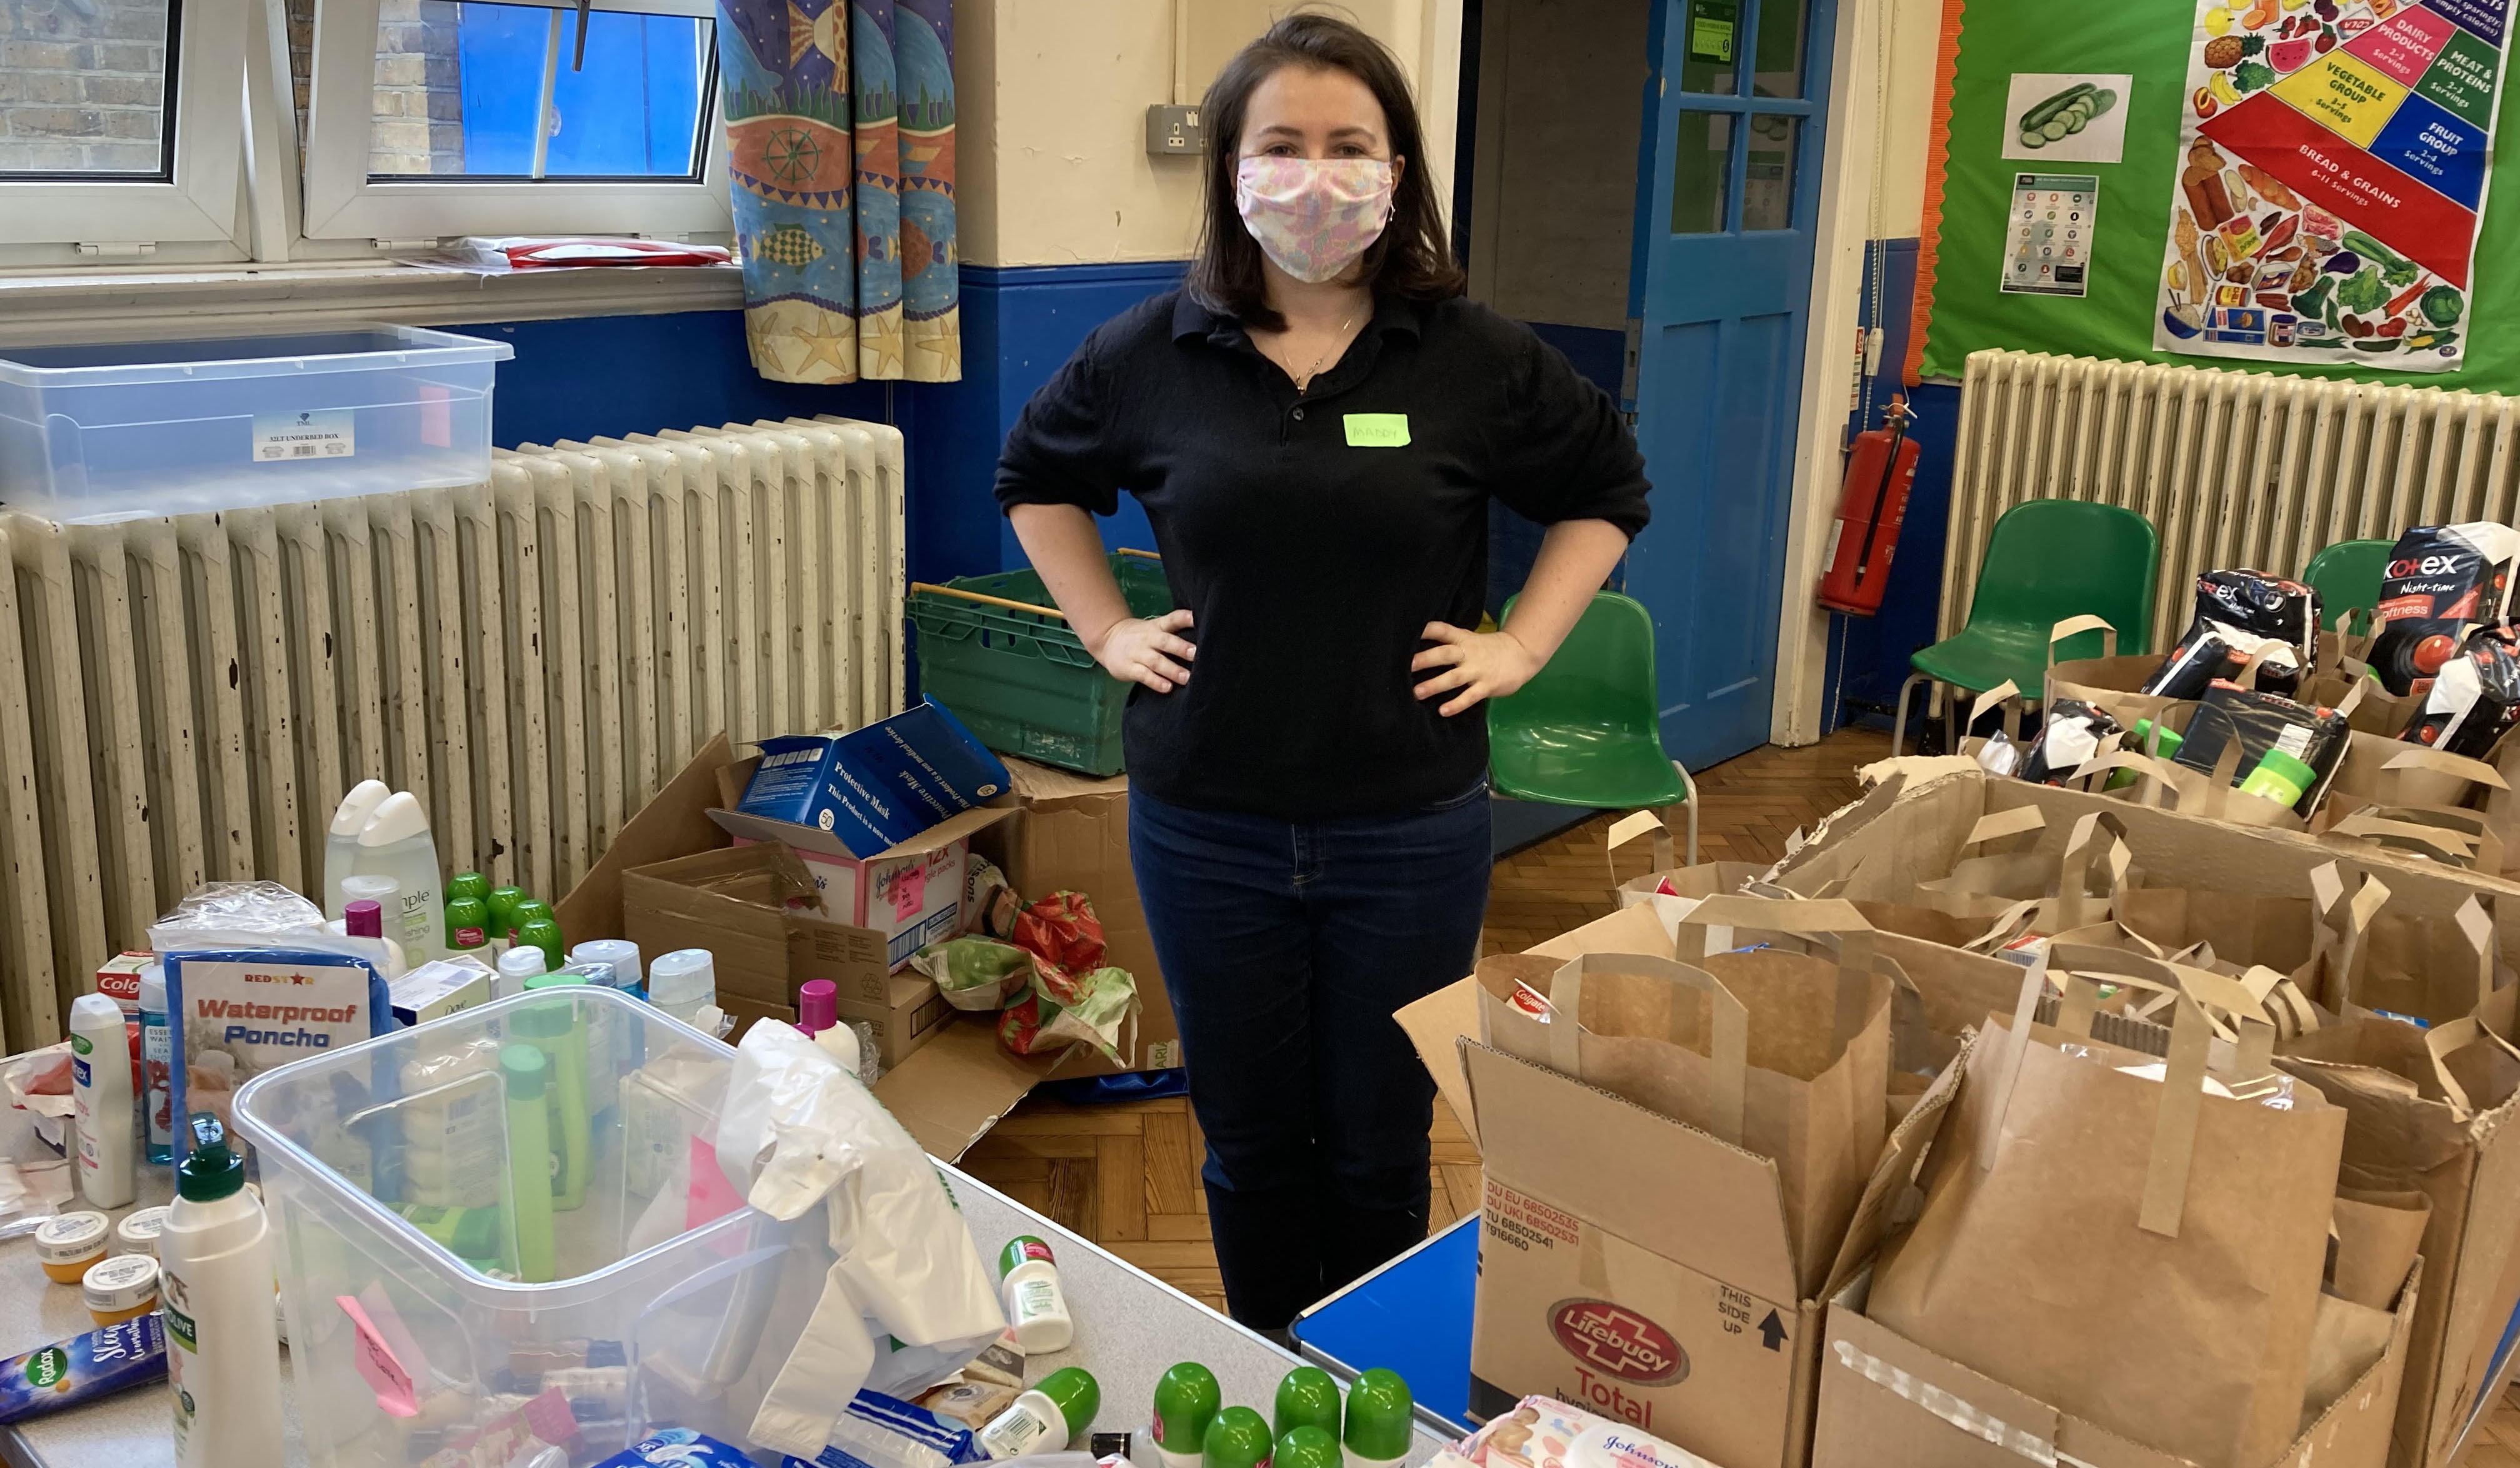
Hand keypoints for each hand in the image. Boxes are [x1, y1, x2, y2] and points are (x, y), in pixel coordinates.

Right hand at [1092, 609, 1196, 692]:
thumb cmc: (1142, 637)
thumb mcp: (1156, 628)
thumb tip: (1204, 640)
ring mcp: (1138, 653)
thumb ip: (1175, 632)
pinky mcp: (1129, 668)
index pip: (1172, 619)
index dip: (1184, 618)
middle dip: (1181, 648)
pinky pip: (1143, 675)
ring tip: (1186, 677)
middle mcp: (1149, 638)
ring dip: (1172, 669)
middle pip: (1165, 641)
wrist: (1108, 639)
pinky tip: (1167, 687)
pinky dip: (1156, 682)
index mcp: (1158, 627)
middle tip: (1196, 654)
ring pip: (1156, 661)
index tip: (1197, 618)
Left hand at [1413, 623, 1542, 716]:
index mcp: (1462, 639)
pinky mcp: (1487, 686)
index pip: (1443, 630)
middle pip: (1445, 654)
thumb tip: (1420, 653)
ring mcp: (1478, 670)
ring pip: (1454, 678)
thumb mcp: (1470, 640)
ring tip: (1417, 693)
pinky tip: (1443, 711)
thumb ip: (1450, 645)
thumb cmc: (1488, 649)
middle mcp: (1469, 653)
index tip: (1411, 632)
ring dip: (1435, 685)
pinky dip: (1456, 704)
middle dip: (1426, 659)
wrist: (1521, 655)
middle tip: (1407, 666)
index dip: (1427, 630)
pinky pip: (1470, 697)